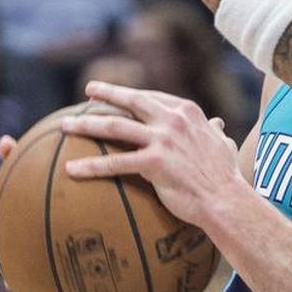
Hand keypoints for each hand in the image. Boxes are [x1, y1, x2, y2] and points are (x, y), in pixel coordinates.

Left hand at [61, 81, 241, 227]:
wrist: (225, 199)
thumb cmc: (225, 175)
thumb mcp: (224, 144)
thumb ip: (215, 131)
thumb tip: (218, 124)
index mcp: (188, 112)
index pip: (152, 97)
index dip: (132, 95)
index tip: (116, 94)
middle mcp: (173, 120)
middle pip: (131, 100)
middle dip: (106, 93)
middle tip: (87, 92)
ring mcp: (162, 140)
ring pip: (116, 126)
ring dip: (87, 124)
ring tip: (66, 126)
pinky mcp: (153, 163)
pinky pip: (114, 163)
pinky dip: (90, 166)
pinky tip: (71, 170)